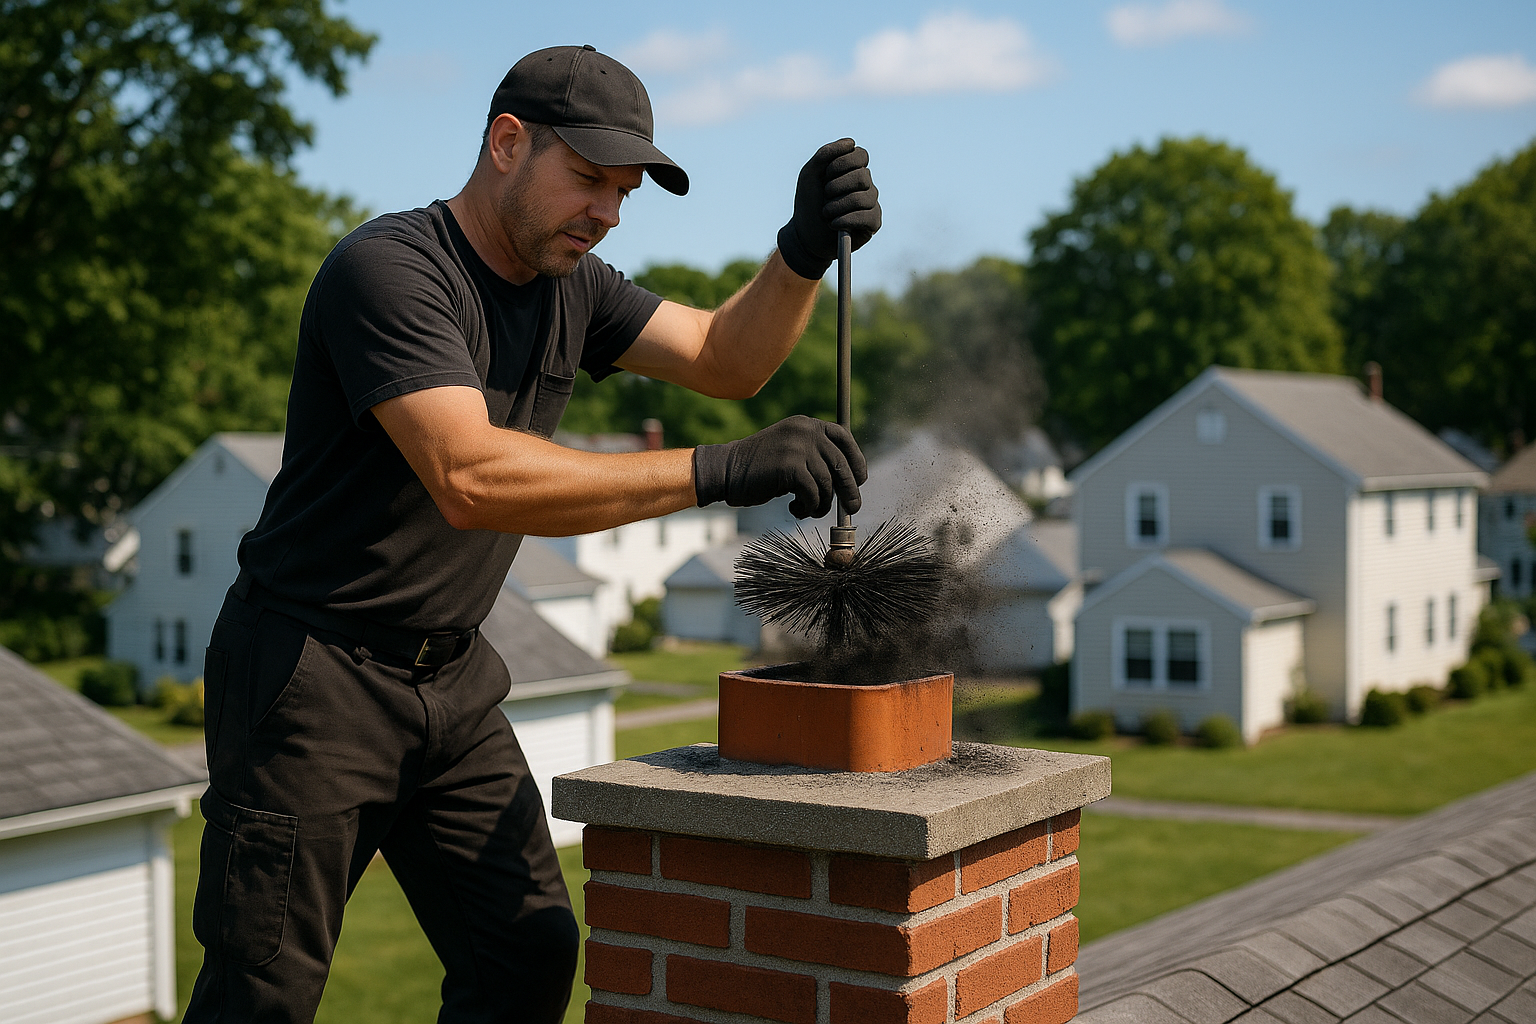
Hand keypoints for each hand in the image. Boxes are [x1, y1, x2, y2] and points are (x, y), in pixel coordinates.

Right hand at [693, 415, 867, 517]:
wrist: (726, 471)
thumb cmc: (759, 468)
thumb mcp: (790, 450)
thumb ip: (814, 455)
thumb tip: (849, 479)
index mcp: (806, 424)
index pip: (844, 437)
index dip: (856, 460)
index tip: (859, 480)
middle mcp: (804, 431)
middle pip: (842, 463)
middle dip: (850, 490)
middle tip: (853, 508)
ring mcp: (797, 447)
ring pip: (827, 483)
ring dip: (822, 503)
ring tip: (809, 510)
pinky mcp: (790, 467)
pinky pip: (813, 494)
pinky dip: (808, 507)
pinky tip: (795, 509)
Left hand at [776, 139, 881, 279]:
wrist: (805, 235)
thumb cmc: (809, 203)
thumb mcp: (810, 174)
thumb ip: (826, 154)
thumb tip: (851, 143)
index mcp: (853, 169)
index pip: (860, 155)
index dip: (843, 162)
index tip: (826, 173)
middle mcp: (866, 185)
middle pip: (862, 176)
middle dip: (837, 186)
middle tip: (825, 195)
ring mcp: (872, 203)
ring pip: (864, 197)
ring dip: (838, 205)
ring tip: (826, 213)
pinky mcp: (874, 223)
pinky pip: (867, 216)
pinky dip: (846, 220)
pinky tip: (834, 224)